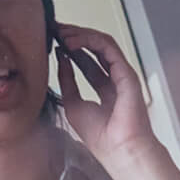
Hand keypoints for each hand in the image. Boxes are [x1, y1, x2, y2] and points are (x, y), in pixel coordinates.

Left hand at [53, 23, 179, 179]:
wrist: (118, 149)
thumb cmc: (101, 136)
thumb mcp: (72, 104)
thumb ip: (67, 81)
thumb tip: (61, 59)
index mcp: (104, 89)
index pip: (87, 61)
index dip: (70, 49)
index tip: (54, 41)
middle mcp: (114, 78)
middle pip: (94, 49)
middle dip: (75, 37)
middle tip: (56, 30)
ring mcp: (122, 74)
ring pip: (102, 44)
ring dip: (81, 35)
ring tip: (62, 33)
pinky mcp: (126, 72)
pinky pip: (108, 48)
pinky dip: (90, 40)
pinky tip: (73, 42)